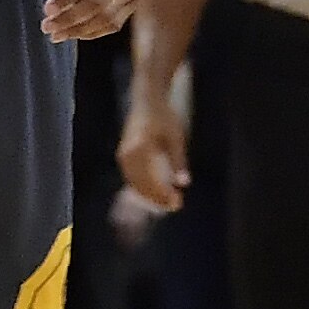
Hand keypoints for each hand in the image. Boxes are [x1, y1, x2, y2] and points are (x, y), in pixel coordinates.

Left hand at [38, 0, 144, 42]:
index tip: (47, 9)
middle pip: (97, 3)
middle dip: (70, 18)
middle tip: (47, 26)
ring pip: (107, 17)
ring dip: (80, 29)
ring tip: (56, 35)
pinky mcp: (136, 1)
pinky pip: (116, 22)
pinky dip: (95, 32)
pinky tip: (76, 33)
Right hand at [116, 89, 190, 212]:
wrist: (147, 102)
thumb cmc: (164, 117)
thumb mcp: (176, 138)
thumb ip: (178, 161)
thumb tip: (184, 183)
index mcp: (140, 149)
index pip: (151, 179)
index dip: (163, 194)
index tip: (177, 202)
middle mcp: (128, 154)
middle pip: (140, 184)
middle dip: (157, 197)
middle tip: (174, 205)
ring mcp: (123, 155)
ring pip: (134, 182)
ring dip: (149, 194)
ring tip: (166, 202)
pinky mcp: (123, 156)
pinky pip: (131, 177)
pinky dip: (142, 187)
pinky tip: (154, 192)